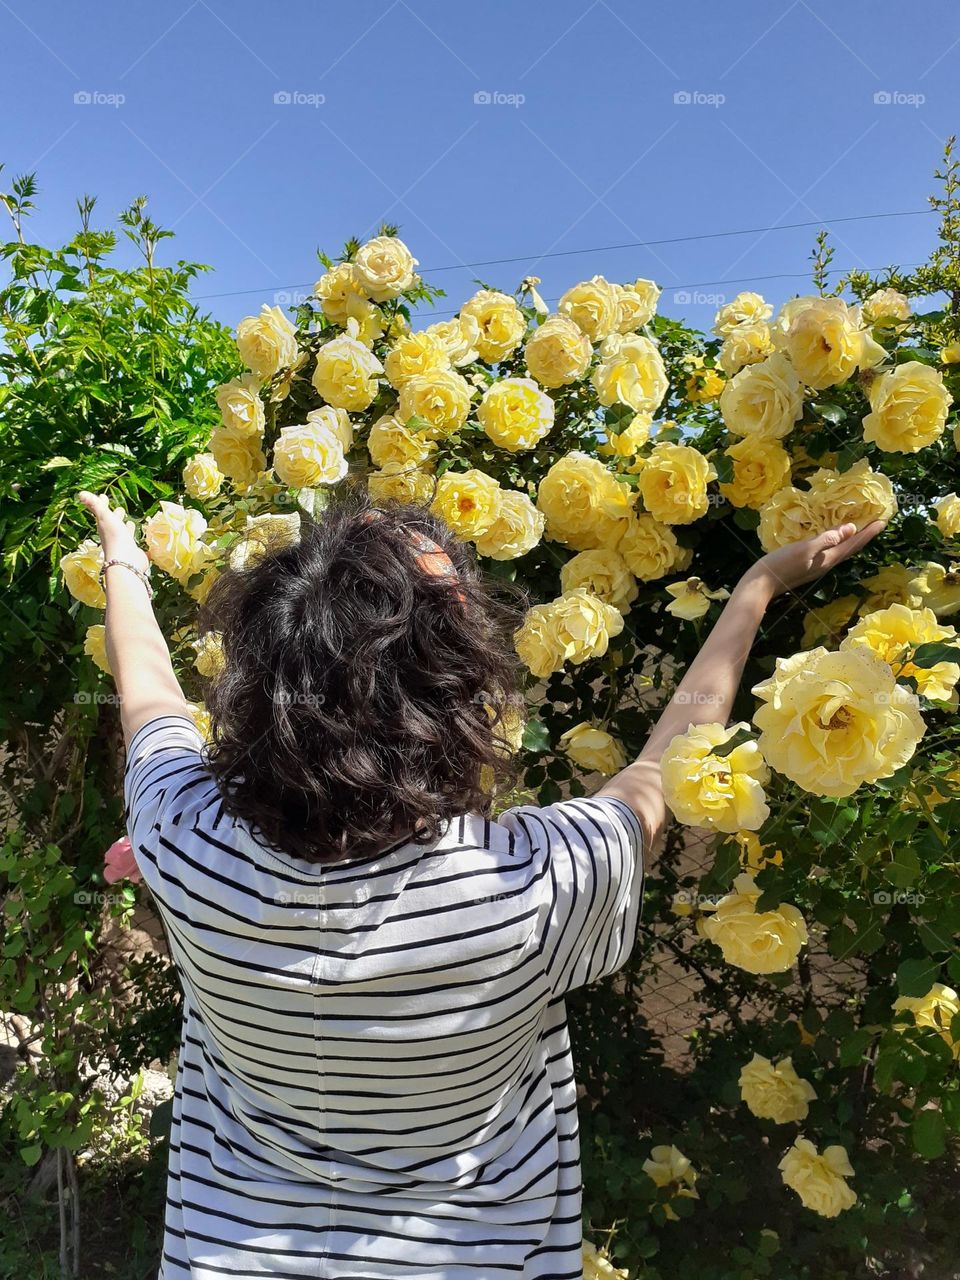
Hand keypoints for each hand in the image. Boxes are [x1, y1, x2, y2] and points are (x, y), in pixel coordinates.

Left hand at [78, 491, 148, 573]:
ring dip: (126, 527)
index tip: (103, 496)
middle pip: (114, 523)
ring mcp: (123, 544)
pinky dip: (136, 538)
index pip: (102, 512)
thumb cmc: (114, 537)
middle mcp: (112, 535)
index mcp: (104, 526)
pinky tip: (140, 538)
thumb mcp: (104, 517)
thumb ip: (95, 505)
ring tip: (130, 522)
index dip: (102, 504)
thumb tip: (80, 493)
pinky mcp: (133, 551)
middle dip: (116, 516)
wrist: (125, 561)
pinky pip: (134, 542)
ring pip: (124, 533)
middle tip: (120, 509)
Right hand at [745, 519, 885, 599]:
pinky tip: (833, 538)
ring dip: (852, 540)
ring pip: (841, 551)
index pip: (853, 544)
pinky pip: (829, 552)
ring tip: (860, 529)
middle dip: (864, 537)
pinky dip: (837, 543)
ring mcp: (816, 566)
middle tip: (877, 524)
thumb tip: (850, 529)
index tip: (883, 521)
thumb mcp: (804, 549)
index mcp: (827, 559)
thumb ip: (826, 539)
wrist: (760, 585)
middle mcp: (825, 564)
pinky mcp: (807, 565)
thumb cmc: (780, 565)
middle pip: (850, 549)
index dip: (868, 533)